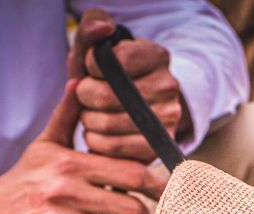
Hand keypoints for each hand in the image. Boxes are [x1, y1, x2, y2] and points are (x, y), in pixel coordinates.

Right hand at [0, 80, 164, 213]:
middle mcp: (65, 193)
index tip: (159, 191)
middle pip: (133, 211)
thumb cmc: (25, 180)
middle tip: (129, 212)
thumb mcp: (45, 145)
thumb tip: (81, 81)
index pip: (134, 175)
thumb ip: (68, 117)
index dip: (155, 185)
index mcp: (70, 164)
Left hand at [70, 8, 188, 162]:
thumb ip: (92, 26)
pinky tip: (98, 133)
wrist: (126, 110)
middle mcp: (169, 87)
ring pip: (106, 123)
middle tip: (86, 96)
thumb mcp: (96, 47)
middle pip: (104, 95)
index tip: (91, 70)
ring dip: (87, 120)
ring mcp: (167, 120)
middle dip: (84, 97)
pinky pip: (112, 147)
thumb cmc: (106, 76)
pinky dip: (96, 141)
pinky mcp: (156, 147)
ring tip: (92, 114)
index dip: (91, 67)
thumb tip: (104, 30)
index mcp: (157, 56)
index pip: (113, 61)